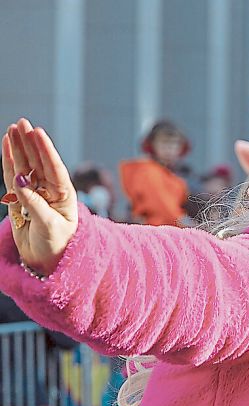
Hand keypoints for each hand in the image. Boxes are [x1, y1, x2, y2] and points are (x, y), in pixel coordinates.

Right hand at [2, 119, 78, 275]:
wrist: (49, 262)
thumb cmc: (57, 245)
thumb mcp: (49, 226)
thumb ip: (34, 202)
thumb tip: (20, 179)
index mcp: (64, 196)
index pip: (54, 168)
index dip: (46, 150)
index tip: (37, 133)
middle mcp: (50, 191)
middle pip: (38, 163)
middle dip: (30, 143)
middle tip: (22, 122)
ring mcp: (36, 194)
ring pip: (25, 167)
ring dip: (19, 148)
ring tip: (14, 128)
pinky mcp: (22, 200)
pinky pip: (13, 178)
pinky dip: (9, 162)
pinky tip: (7, 147)